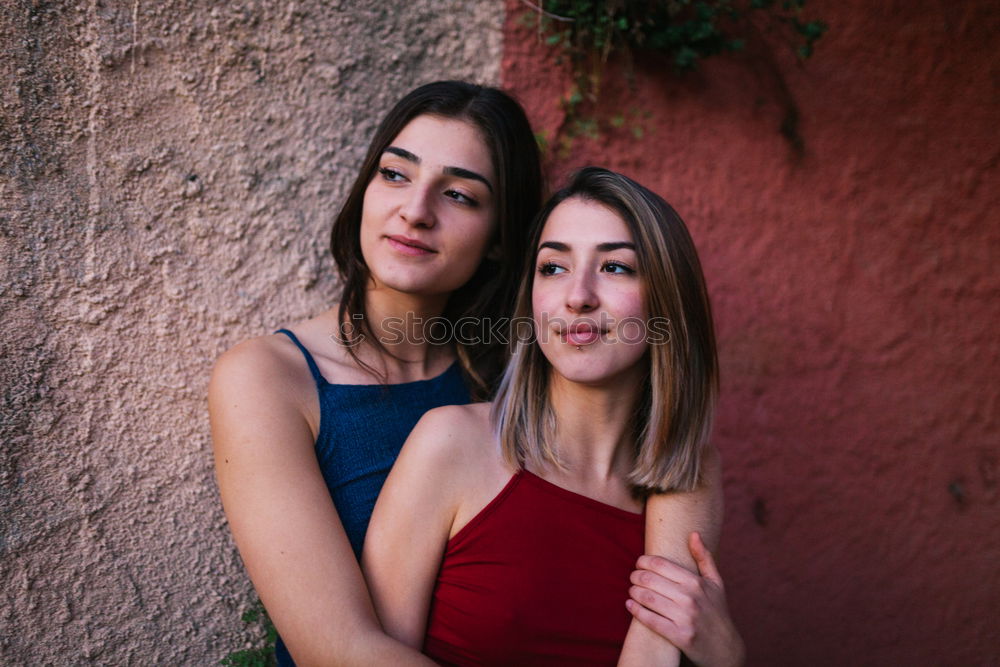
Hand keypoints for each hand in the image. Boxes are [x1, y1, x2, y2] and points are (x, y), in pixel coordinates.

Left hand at [626, 532, 744, 666]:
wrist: (726, 648)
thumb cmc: (717, 612)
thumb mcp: (716, 583)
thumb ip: (704, 558)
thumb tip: (693, 533)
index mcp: (696, 582)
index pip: (660, 564)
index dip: (644, 561)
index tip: (638, 563)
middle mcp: (690, 598)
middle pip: (650, 580)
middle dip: (635, 576)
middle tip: (632, 577)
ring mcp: (685, 617)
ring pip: (648, 598)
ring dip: (634, 592)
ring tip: (631, 590)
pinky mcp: (680, 636)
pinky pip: (651, 620)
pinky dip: (636, 610)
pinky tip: (629, 605)